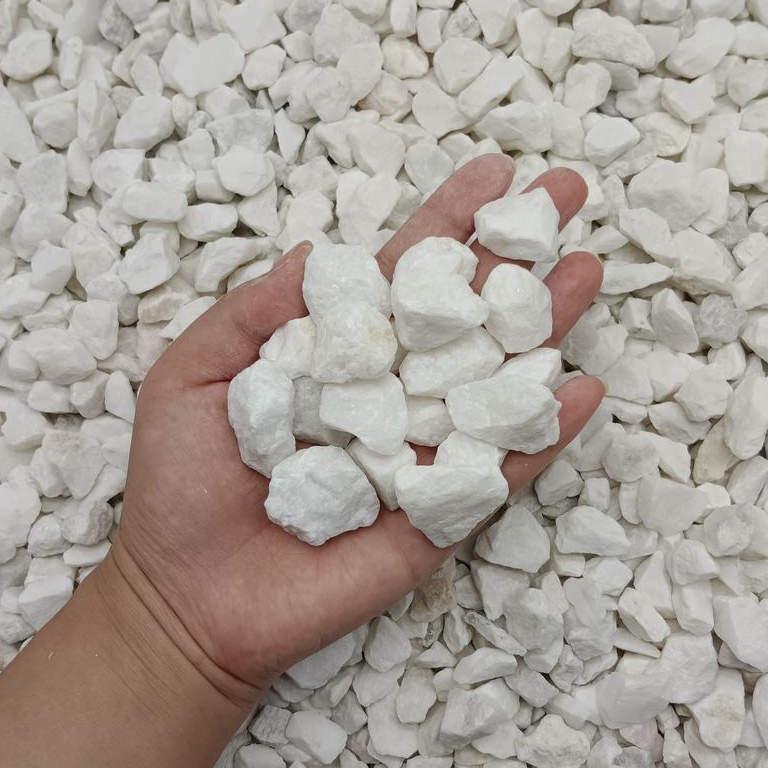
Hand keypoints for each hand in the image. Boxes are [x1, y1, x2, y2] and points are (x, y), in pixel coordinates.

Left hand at [110, 154, 604, 705]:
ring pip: (491, 384)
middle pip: (461, 317)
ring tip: (586, 273)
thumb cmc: (181, 483)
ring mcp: (418, 454)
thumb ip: (254, 314)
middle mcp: (388, 394)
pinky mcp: (435, 517)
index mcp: (335, 354)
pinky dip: (541, 435)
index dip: (445, 223)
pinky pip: (498, 473)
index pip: (399, 277)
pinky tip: (581, 389)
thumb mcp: (193, 376)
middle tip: (567, 197)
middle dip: (514, 256)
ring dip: (542, 329)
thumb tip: (322, 251)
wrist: (189, 596)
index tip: (495, 171)